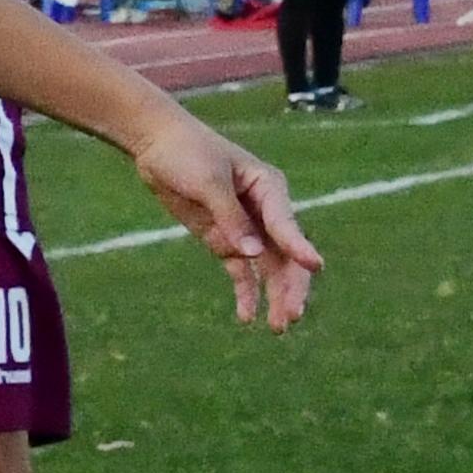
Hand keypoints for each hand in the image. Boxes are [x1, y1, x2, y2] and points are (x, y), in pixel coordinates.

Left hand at [122, 99, 321, 331]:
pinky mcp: (225, 240)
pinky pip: (241, 271)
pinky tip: (247, 317)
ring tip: (278, 327)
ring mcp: (246, 228)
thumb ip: (229, 216)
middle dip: (291, 286)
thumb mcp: (207, 181)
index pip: (286, 223)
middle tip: (291, 316)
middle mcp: (265, 211)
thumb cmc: (187, 152)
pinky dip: (246, 292)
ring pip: (268, 268)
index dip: (299, 247)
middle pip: (285, 254)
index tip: (315, 266)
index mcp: (269, 188)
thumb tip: (252, 253)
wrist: (157, 144)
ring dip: (274, 296)